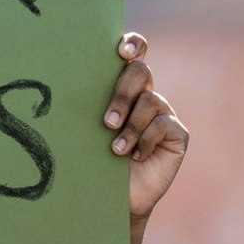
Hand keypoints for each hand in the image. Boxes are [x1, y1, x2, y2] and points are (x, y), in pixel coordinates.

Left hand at [101, 32, 187, 222]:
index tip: (122, 51)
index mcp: (124, 89)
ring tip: (116, 150)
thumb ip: (88, 106)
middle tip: (107, 121)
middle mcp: (146, 96)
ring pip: (150, 101)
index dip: (133, 44)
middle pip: (140, 72)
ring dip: (130, 127)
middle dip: (122, 94)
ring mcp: (164, 113)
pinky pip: (164, 125)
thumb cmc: (96, 161)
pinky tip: (137, 156)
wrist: (115, 198)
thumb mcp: (88, 132)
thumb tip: (65, 84)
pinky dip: (146, 141)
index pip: (135, 52)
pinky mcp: (178, 134)